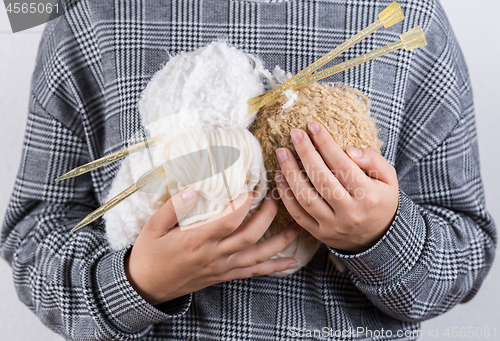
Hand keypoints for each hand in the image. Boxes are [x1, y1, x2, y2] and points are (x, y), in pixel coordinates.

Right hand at [125, 189, 301, 304]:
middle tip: (277, 197)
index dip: (244, 203)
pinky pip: (253, 273)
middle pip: (249, 235)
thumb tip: (194, 188)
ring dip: (280, 241)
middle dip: (268, 215)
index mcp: (196, 240)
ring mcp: (221, 268)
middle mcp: (213, 255)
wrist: (146, 286)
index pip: (228, 220)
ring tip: (298, 226)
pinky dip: (273, 268)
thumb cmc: (149, 254)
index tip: (252, 187)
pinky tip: (290, 263)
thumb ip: (173, 207)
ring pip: (257, 255)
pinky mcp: (224, 276)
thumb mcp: (153, 227)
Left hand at [274, 121, 398, 253]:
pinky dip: (286, 196)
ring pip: (305, 198)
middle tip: (295, 134)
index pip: (342, 164)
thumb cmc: (381, 200)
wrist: (379, 238)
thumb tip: (349, 150)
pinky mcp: (320, 234)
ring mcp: (333, 225)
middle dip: (306, 153)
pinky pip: (298, 214)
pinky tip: (280, 178)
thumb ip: (374, 160)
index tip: (313, 126)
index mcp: (369, 196)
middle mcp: (350, 212)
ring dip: (290, 173)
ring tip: (282, 153)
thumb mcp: (389, 179)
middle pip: (321, 179)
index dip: (325, 143)